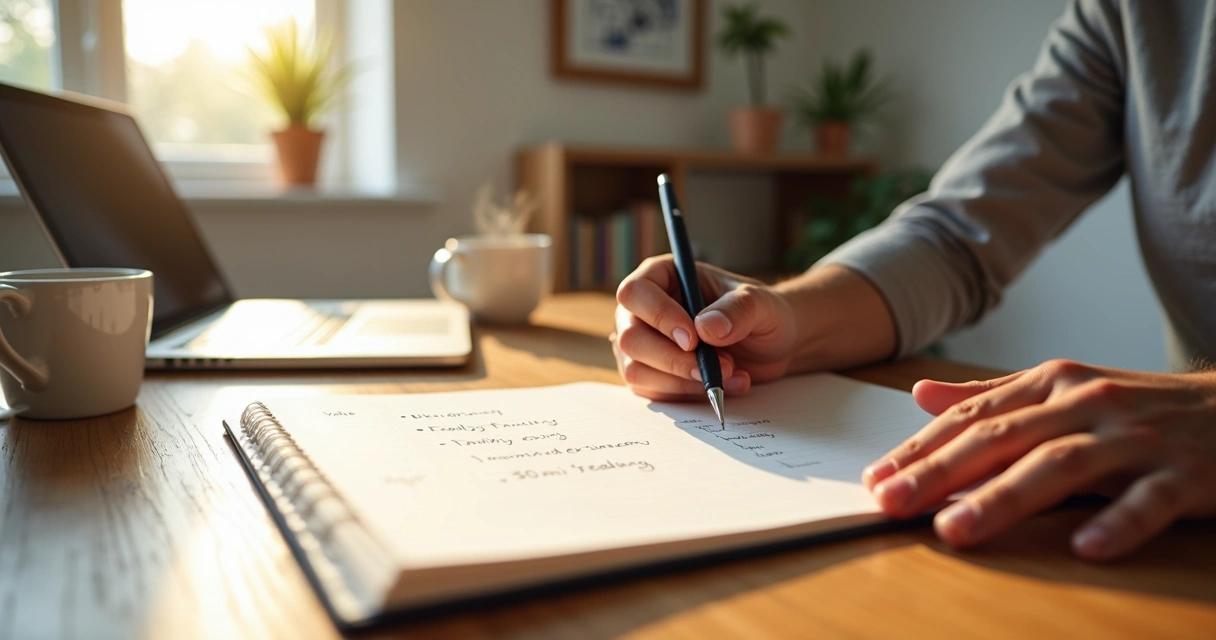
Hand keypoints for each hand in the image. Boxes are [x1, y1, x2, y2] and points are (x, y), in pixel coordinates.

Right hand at [611, 256, 796, 400]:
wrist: (771, 345)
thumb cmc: (761, 313)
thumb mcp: (761, 303)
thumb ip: (737, 309)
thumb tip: (705, 328)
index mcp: (662, 276)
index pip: (635, 293)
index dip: (658, 316)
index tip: (693, 339)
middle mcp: (644, 310)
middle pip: (630, 338)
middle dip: (674, 359)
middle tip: (720, 365)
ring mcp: (644, 344)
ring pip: (636, 370)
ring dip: (683, 380)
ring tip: (729, 373)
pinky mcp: (651, 375)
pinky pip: (653, 392)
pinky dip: (689, 394)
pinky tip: (722, 384)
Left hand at [862, 359, 1215, 559]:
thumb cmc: (1137, 408)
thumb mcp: (1062, 391)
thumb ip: (992, 396)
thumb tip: (920, 393)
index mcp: (1051, 384)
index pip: (971, 417)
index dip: (919, 449)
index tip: (874, 480)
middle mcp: (1085, 403)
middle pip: (1001, 438)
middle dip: (940, 471)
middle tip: (891, 502)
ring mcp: (1135, 436)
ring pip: (1060, 465)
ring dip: (1003, 498)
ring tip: (954, 530)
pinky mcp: (1185, 472)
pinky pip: (1148, 500)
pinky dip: (1117, 522)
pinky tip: (1084, 547)